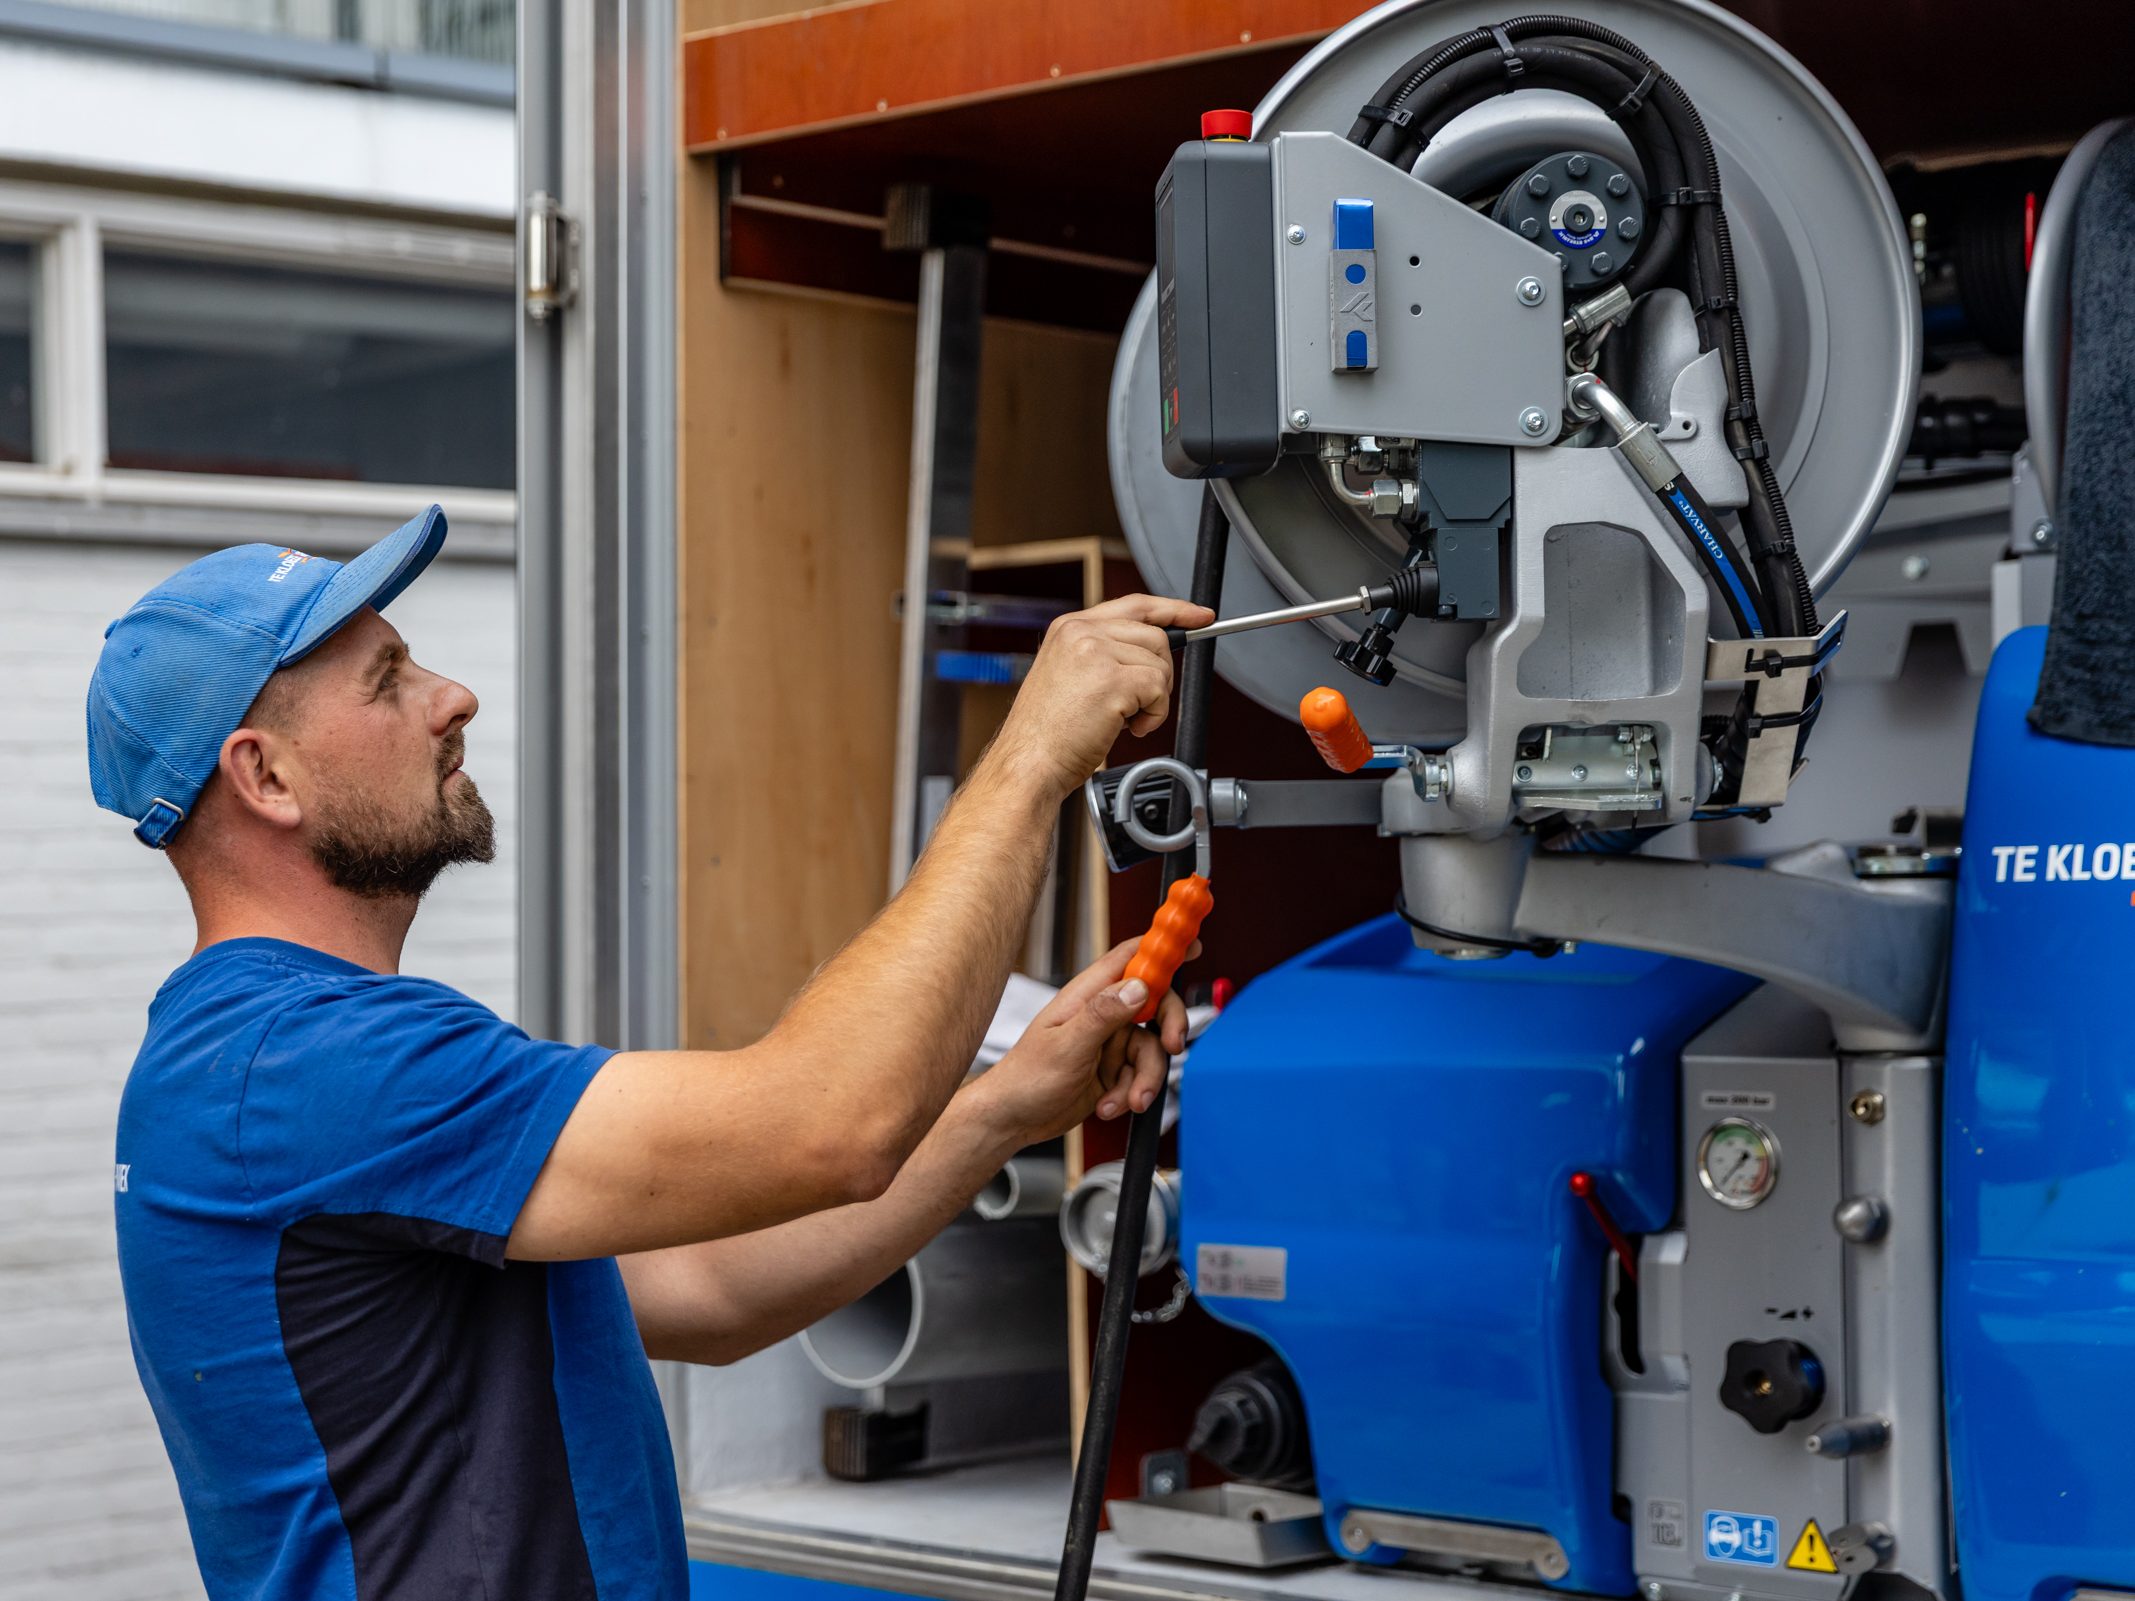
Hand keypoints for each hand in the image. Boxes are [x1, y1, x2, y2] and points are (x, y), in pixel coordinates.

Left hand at [966, 937, 1196, 1150]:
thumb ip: (1104, 1015)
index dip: (1164, 947)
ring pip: (1152, 1049)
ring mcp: (1109, 1042)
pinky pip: (1140, 1075)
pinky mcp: (1113, 1069)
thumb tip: (1139, 987)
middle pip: (1155, 1004)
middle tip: (1173, 1045)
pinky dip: (1130, 1094)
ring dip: (1144, 1078)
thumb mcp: (1067, 1046)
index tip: (1194, 945)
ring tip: (1125, 1100)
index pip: (1131, 957)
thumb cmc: (1026, 1078)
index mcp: (1088, 995)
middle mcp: (1103, 1014)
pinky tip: (1107, 1106)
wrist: (1014, 1120)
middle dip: (1168, 1027)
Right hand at [987, 594, 1214, 799]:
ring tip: (1125, 719)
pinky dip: (1154, 715)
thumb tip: (1152, 655)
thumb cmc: (1048, 734)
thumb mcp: (1069, 677)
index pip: (1134, 605)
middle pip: (1155, 636)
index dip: (1173, 609)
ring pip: (1160, 664)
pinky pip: (1159, 689)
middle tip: (1139, 704)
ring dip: (1155, 699)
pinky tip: (1129, 728)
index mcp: (1069, 627)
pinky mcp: (1112, 680)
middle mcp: (1081, 632)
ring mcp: (1096, 653)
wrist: (1029, 763)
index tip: (1199, 616)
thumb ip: (1104, 655)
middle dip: (1160, 673)